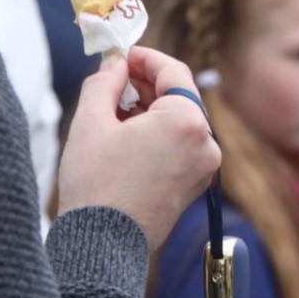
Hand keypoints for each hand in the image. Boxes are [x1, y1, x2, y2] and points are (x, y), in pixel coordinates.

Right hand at [56, 48, 220, 248]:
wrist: (104, 243)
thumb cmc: (96, 183)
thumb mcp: (91, 121)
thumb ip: (106, 82)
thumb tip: (116, 63)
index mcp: (188, 121)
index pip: (173, 71)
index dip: (145, 58)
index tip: (122, 54)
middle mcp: (207, 141)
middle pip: (181, 95)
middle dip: (148, 83)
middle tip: (115, 78)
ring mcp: (206, 164)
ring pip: (182, 120)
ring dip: (152, 108)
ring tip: (115, 110)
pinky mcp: (198, 182)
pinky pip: (183, 144)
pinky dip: (161, 132)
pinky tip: (129, 135)